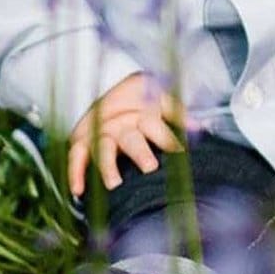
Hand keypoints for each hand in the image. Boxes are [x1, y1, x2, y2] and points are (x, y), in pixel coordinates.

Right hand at [67, 71, 187, 196]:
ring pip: (103, 149)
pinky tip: (77, 191)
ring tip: (114, 184)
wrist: (105, 82)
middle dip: (139, 153)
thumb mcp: (160, 100)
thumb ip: (177, 113)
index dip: (168, 140)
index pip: (156, 128)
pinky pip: (76, 157)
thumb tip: (199, 127)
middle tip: (150, 167)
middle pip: (130, 139)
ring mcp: (100, 133)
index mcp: (142, 115)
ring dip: (107, 167)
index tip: (180, 154)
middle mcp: (120, 125)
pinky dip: (75, 173)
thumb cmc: (138, 99)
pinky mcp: (81, 140)